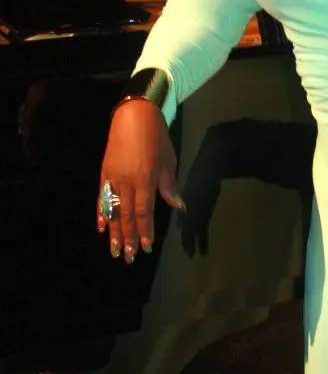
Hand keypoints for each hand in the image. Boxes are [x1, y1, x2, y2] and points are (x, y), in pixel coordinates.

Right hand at [97, 99, 184, 262]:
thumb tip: (179, 207)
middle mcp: (127, 182)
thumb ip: (169, 186)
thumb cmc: (156, 137)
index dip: (145, 231)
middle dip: (129, 238)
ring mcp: (113, 178)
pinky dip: (102, 213)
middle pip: (127, 215)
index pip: (144, 212)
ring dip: (115, 232)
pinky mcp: (105, 173)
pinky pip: (102, 198)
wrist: (133, 115)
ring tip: (115, 250)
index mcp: (145, 180)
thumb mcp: (168, 161)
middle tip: (129, 257)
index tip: (145, 247)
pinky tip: (102, 227)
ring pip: (113, 211)